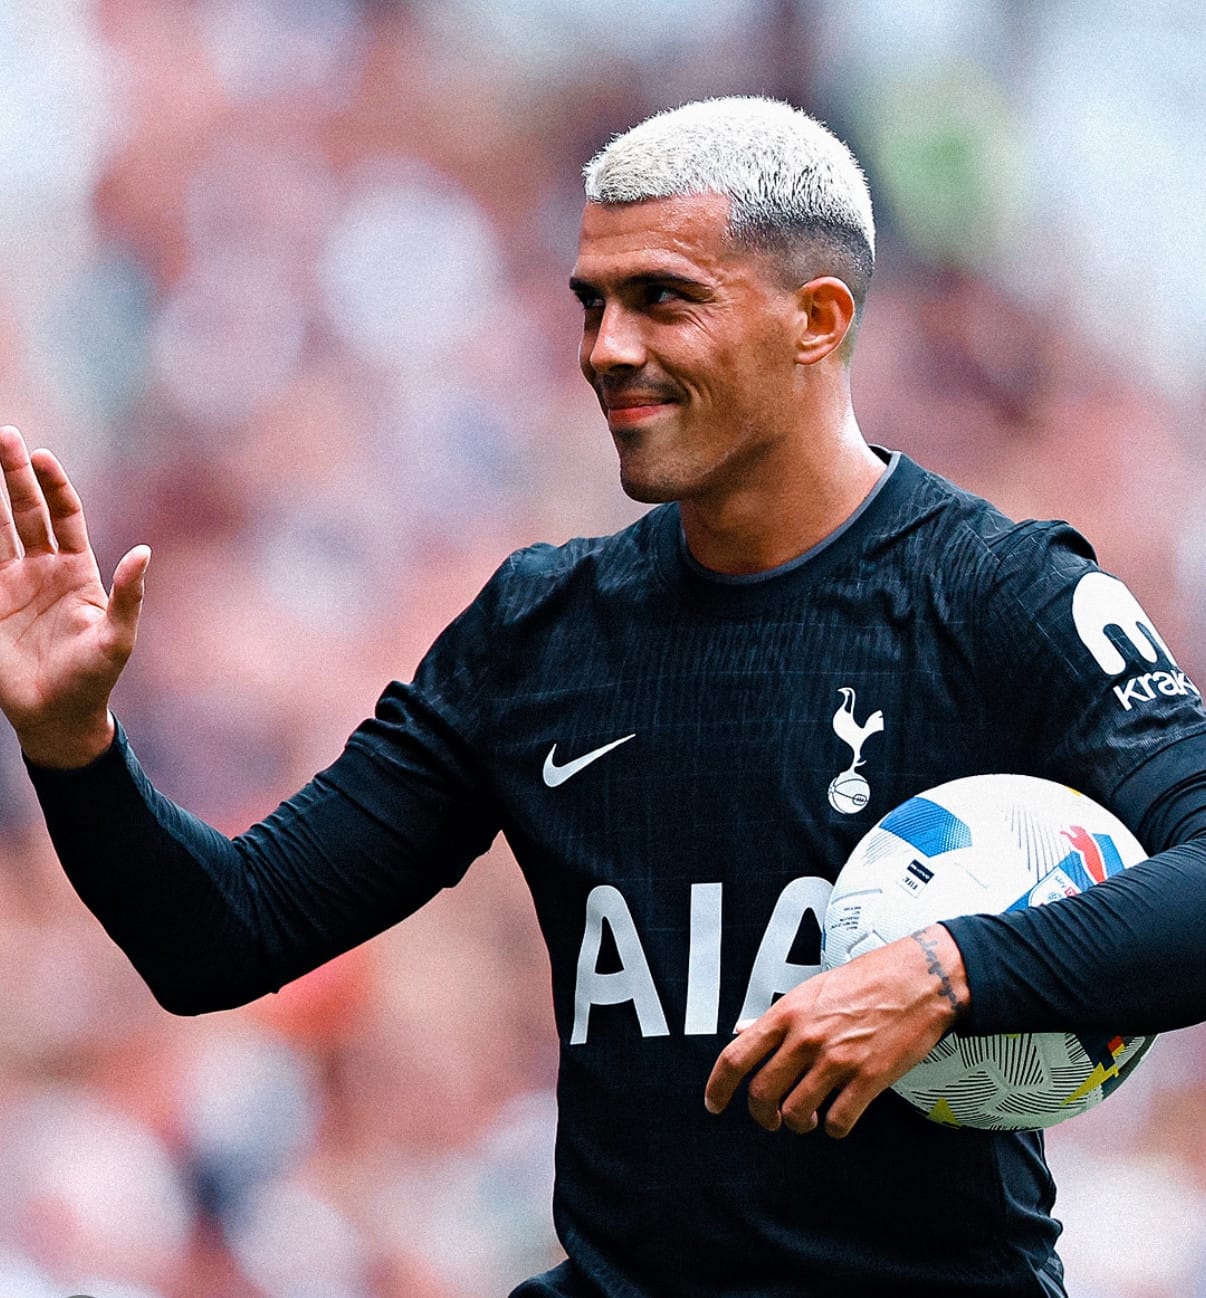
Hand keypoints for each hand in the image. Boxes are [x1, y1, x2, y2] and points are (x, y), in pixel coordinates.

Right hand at [0, 425, 149, 766]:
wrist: (58, 716)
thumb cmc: (94, 678)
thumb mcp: (118, 638)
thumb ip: (129, 595)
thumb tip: (144, 551)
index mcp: (77, 570)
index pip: (65, 515)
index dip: (53, 485)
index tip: (41, 456)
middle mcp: (42, 569)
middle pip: (25, 511)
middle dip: (14, 474)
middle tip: (5, 435)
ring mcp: (10, 585)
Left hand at [704, 924, 967, 1138]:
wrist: (919, 979)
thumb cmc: (868, 980)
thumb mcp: (811, 989)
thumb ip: (775, 1016)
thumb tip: (742, 1030)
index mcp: (787, 1013)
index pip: (735, 1057)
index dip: (717, 1088)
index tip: (714, 1103)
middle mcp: (805, 1037)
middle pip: (761, 1094)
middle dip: (761, 1116)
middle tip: (770, 1119)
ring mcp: (836, 1060)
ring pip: (795, 1113)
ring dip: (797, 1124)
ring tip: (807, 1118)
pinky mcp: (867, 1079)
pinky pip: (837, 1122)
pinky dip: (833, 1128)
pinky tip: (838, 1117)